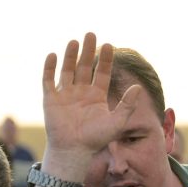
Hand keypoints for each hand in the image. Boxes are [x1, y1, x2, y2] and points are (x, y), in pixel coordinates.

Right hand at [41, 32, 140, 177]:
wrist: (75, 152)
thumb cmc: (96, 140)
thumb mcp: (117, 122)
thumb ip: (127, 105)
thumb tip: (139, 88)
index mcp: (96, 96)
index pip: (101, 72)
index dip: (105, 59)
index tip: (109, 45)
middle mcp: (81, 92)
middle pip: (84, 67)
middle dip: (88, 51)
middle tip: (91, 34)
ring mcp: (65, 95)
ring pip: (67, 70)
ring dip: (70, 55)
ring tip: (75, 41)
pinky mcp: (51, 99)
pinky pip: (49, 80)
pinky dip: (50, 67)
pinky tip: (53, 55)